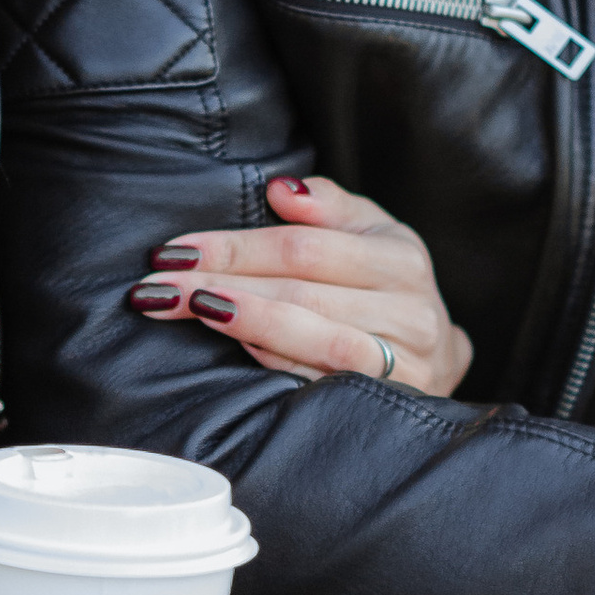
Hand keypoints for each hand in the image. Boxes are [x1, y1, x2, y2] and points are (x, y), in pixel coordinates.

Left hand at [125, 171, 473, 395]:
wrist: (437, 357)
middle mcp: (409, 311)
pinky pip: (321, 383)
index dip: (234, 248)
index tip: (174, 251)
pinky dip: (275, 362)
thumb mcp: (369, 233)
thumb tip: (280, 189)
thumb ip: (327, 205)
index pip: (303, 248)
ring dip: (243, 324)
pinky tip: (235, 347)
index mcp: (400, 259)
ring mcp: (403, 364)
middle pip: (300, 292)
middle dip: (220, 285)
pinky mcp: (386, 404)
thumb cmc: (385, 285)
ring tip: (188, 310)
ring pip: (314, 339)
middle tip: (157, 288)